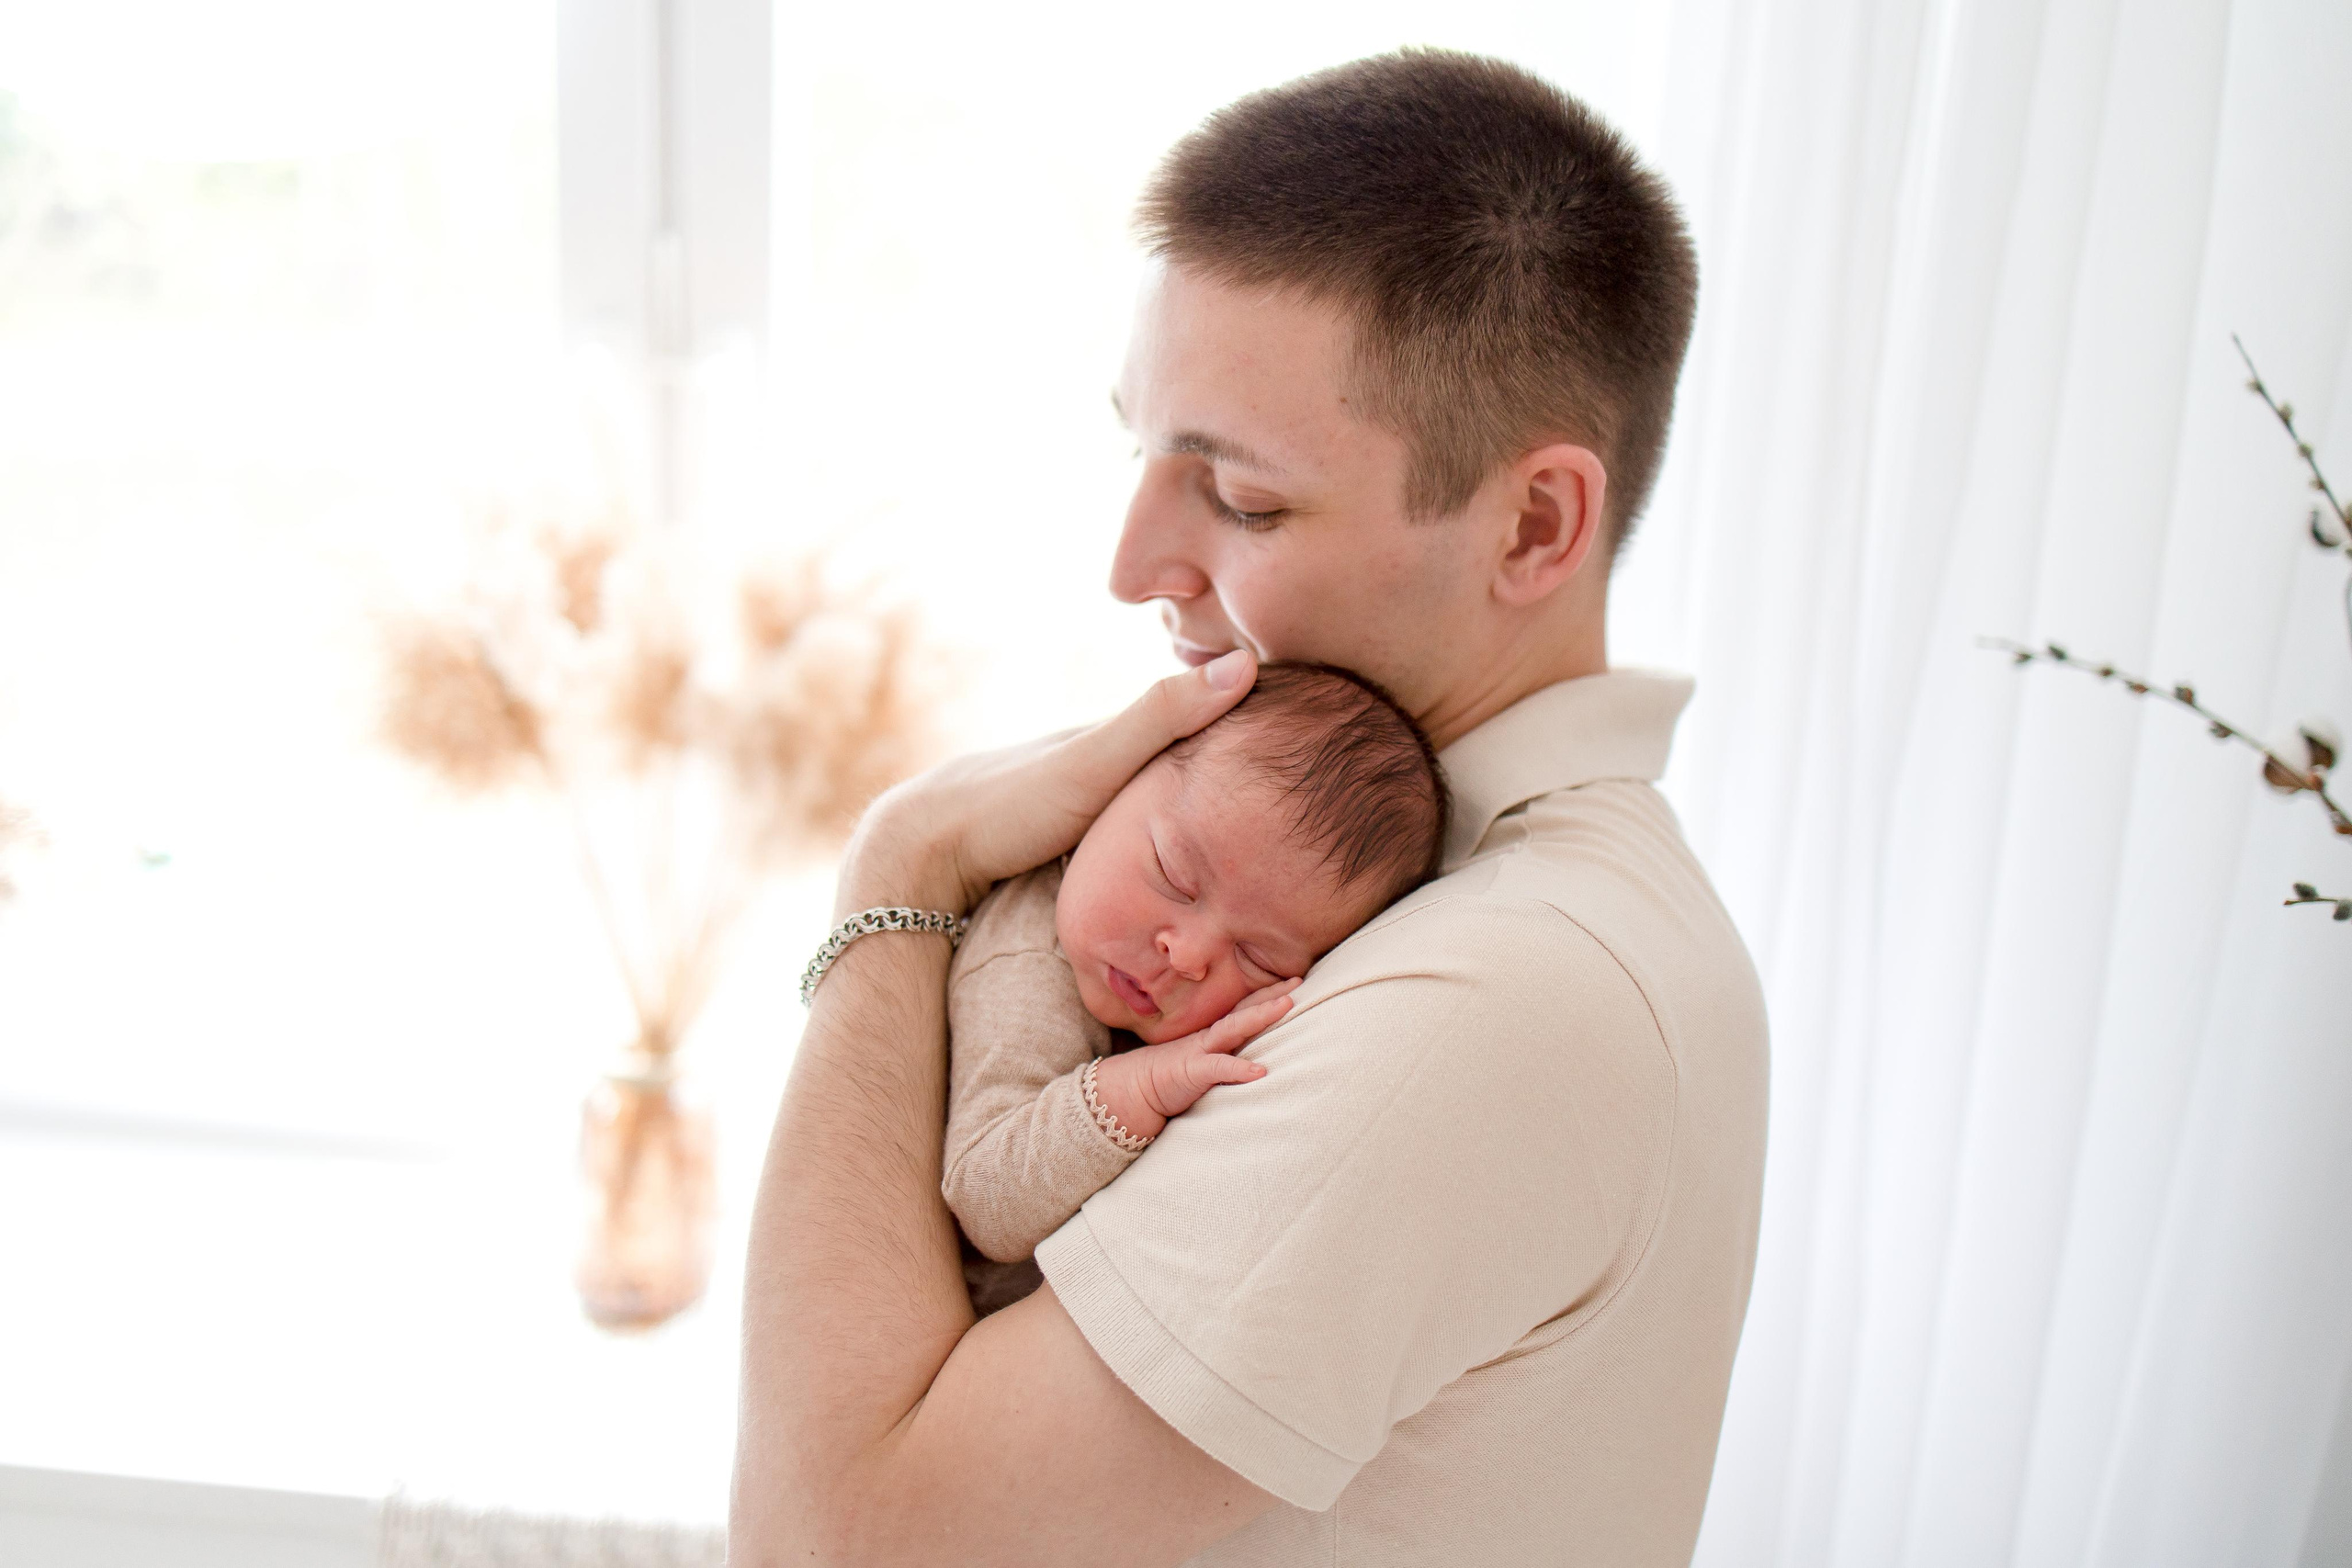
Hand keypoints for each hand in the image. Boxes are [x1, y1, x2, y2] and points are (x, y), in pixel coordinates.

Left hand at [838, 649, 1257, 916]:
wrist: (921, 851)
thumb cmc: (1009, 803)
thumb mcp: (1095, 761)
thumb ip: (1163, 718)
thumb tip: (1244, 664)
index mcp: (1113, 736)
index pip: (1199, 716)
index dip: (1251, 717)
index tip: (1316, 719)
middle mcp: (1095, 759)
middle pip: (1176, 756)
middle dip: (1227, 763)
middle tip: (1298, 778)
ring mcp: (1074, 798)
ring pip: (1148, 797)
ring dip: (1191, 805)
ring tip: (1251, 824)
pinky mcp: (1057, 838)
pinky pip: (1125, 832)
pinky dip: (1157, 836)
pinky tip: (1173, 861)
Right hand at [1090, 978, 1299, 1141]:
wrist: (1134, 1088)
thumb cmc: (1170, 1075)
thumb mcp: (1200, 1060)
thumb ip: (1222, 1053)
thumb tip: (1252, 1054)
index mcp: (1213, 1035)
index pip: (1243, 1009)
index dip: (1267, 994)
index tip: (1295, 981)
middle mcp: (1210, 1037)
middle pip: (1244, 1010)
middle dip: (1271, 995)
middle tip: (1299, 981)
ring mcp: (1201, 1051)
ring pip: (1234, 1029)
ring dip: (1260, 1016)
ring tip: (1287, 1006)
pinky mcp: (1193, 1072)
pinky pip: (1219, 1068)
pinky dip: (1239, 1068)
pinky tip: (1261, 1071)